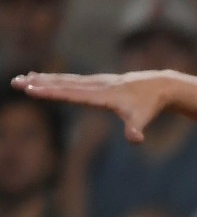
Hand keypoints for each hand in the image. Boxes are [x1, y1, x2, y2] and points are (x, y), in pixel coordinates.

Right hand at [14, 70, 181, 144]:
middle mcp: (95, 85)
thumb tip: (136, 140)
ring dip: (42, 79)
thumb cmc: (150, 105)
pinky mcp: (96, 81)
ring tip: (22, 78)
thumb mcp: (143, 118)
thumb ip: (136, 129)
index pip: (71, 94)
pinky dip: (54, 78)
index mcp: (102, 95)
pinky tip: (42, 77)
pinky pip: (70, 80)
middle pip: (62, 84)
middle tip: (16, 82)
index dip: (51, 92)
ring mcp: (95, 82)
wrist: (160, 86)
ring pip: (64, 80)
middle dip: (39, 84)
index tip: (32, 89)